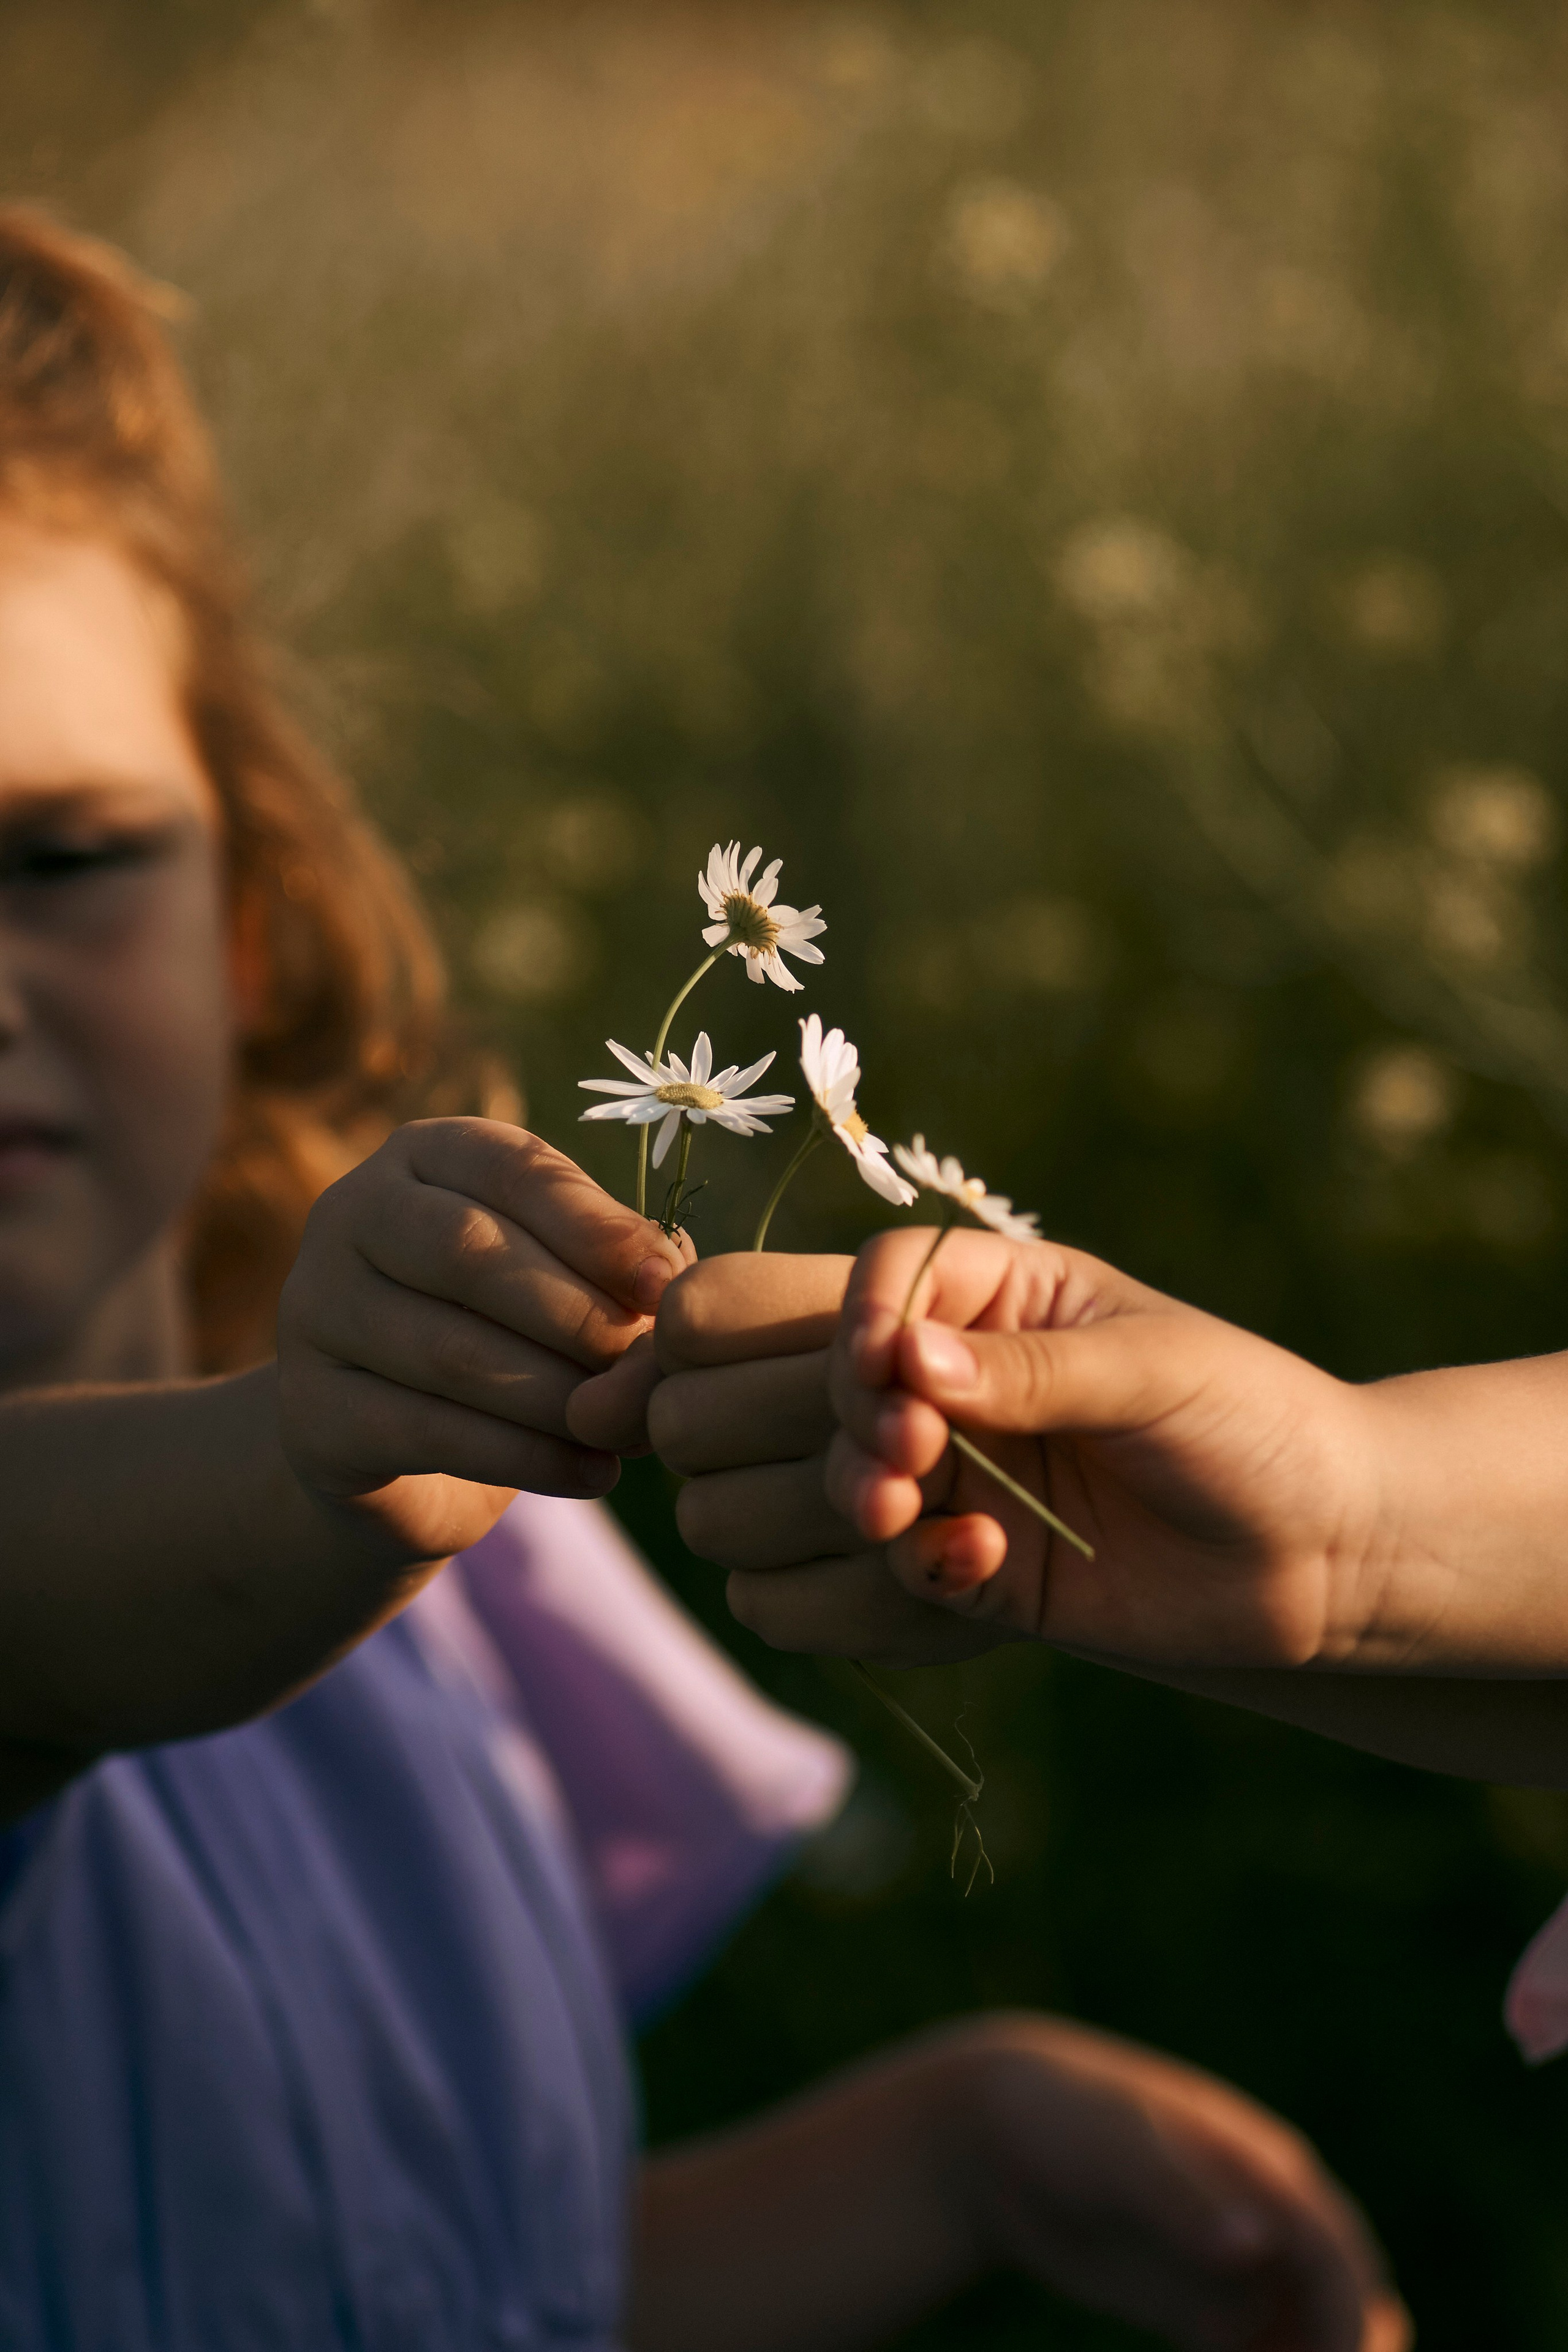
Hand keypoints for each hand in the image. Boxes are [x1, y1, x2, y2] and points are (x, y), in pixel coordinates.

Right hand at [278, 1118, 690, 1561]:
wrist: (401, 1455)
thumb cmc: (506, 1337)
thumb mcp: (559, 1280)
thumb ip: (611, 1267)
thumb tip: (672, 1275)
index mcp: (422, 1155)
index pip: (512, 1168)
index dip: (597, 1227)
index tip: (667, 1283)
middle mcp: (348, 1214)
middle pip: (468, 1251)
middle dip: (575, 1314)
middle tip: (647, 1368)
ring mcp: (314, 1311)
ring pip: (450, 1350)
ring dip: (559, 1396)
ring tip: (629, 1428)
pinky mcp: (310, 1410)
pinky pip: (429, 1432)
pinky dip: (527, 1456)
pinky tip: (593, 1473)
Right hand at [821, 1224, 1391, 1671]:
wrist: (1326, 1553)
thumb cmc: (1254, 1423)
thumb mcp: (1152, 1371)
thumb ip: (1030, 1371)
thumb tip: (903, 1358)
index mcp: (1001, 1297)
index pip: (884, 1281)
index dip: (860, 1320)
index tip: (884, 1368)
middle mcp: (959, 1383)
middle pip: (836, 1379)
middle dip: (850, 1415)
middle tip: (908, 1454)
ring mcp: (957, 1478)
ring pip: (836, 1480)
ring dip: (855, 1494)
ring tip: (905, 1512)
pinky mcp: (969, 1570)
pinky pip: (888, 1571)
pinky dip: (910, 1568)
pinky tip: (980, 1565)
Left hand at [953, 2015, 1407, 2351]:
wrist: (1000, 2134)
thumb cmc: (1065, 2122)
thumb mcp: (1119, 2153)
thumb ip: (1181, 2198)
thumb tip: (1254, 2245)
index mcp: (1264, 2167)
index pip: (1334, 2250)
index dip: (1349, 2314)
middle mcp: (1266, 2215)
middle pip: (1341, 2295)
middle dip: (1351, 2348)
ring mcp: (1236, 2262)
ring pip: (1307, 2331)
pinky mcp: (1200, 2303)